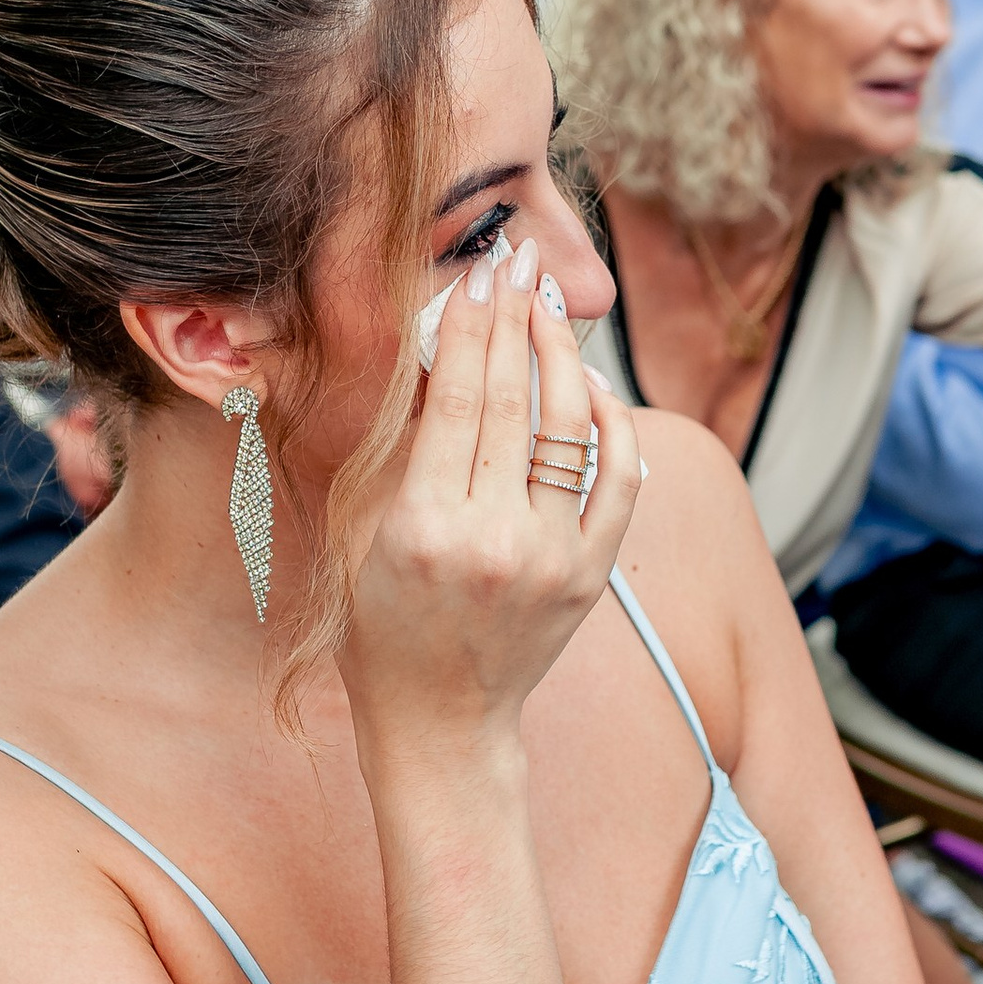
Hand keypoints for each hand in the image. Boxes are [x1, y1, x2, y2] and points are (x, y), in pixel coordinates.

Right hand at [339, 236, 641, 765]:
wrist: (439, 721)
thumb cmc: (381, 624)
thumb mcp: (362, 533)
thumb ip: (398, 448)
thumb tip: (440, 353)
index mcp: (425, 527)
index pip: (460, 399)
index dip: (473, 326)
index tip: (480, 275)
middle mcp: (494, 541)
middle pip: (518, 401)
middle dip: (518, 320)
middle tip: (518, 263)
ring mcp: (551, 560)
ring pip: (574, 431)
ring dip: (565, 359)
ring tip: (551, 311)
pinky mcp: (590, 577)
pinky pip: (620, 483)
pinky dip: (615, 428)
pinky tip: (596, 388)